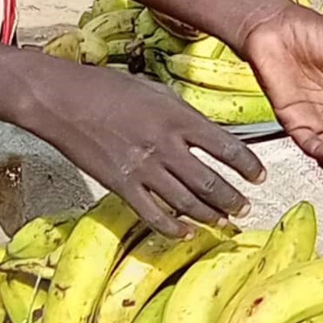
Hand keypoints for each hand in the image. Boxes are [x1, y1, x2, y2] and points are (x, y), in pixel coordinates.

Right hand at [23, 61, 265, 236]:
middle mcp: (166, 146)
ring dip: (209, 216)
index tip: (259, 177)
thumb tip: (206, 138)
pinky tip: (186, 233)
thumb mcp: (155, 92)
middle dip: (232, 199)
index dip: (248, 166)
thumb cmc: (108, 89)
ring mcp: (143, 169)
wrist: (64, 101)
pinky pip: (153, 215)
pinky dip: (173, 228)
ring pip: (186, 202)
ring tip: (223, 222)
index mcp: (178, 118)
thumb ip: (182, 117)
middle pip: (210, 182)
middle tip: (244, 208)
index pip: (227, 147)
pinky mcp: (121, 186)